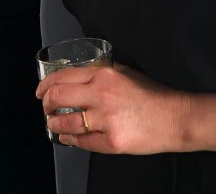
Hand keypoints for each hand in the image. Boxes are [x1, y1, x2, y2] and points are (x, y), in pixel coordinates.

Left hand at [36, 63, 191, 154]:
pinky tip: (69, 138)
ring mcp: (106, 120)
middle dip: (46, 106)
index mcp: (104, 74)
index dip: (45, 86)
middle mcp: (101, 94)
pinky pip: (82, 142)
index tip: (41, 92)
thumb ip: (100, 73)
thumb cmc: (151, 94)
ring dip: (54, 125)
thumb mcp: (125, 72)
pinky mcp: (112, 141)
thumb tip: (75, 77)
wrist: (174, 117)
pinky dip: (70, 140)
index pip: (62, 77)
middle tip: (46, 110)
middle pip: (57, 98)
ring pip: (65, 123)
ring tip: (54, 125)